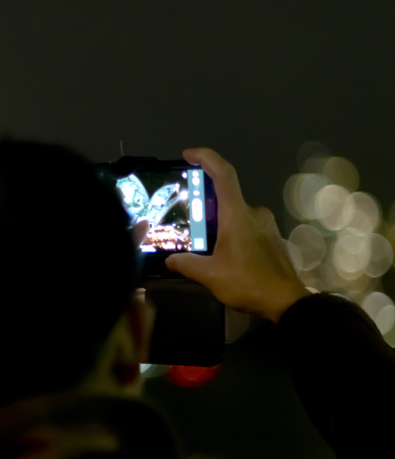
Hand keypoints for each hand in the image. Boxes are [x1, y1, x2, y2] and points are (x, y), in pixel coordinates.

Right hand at [165, 147, 309, 322]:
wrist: (288, 303)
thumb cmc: (248, 283)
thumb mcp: (210, 276)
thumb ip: (187, 264)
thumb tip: (170, 260)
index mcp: (238, 215)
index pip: (223, 174)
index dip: (206, 158)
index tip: (189, 155)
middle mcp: (254, 214)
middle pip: (226, 197)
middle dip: (205, 205)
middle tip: (186, 218)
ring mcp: (266, 226)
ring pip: (236, 215)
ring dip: (218, 223)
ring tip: (201, 241)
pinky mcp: (272, 239)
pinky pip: (247, 227)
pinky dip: (232, 233)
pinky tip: (222, 254)